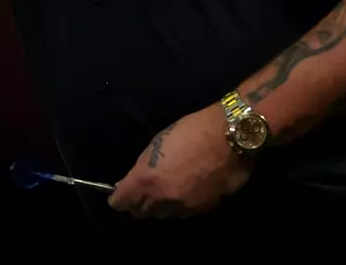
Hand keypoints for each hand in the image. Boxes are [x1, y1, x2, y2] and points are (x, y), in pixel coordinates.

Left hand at [107, 103, 252, 218]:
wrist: (227, 137)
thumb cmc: (189, 131)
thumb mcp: (157, 145)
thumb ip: (144, 169)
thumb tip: (134, 182)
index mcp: (146, 178)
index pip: (122, 202)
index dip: (118, 198)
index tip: (118, 194)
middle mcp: (162, 197)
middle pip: (141, 212)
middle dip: (138, 203)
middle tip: (142, 192)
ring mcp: (183, 206)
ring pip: (163, 215)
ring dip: (160, 206)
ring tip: (165, 191)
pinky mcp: (203, 209)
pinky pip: (184, 213)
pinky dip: (180, 206)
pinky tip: (185, 191)